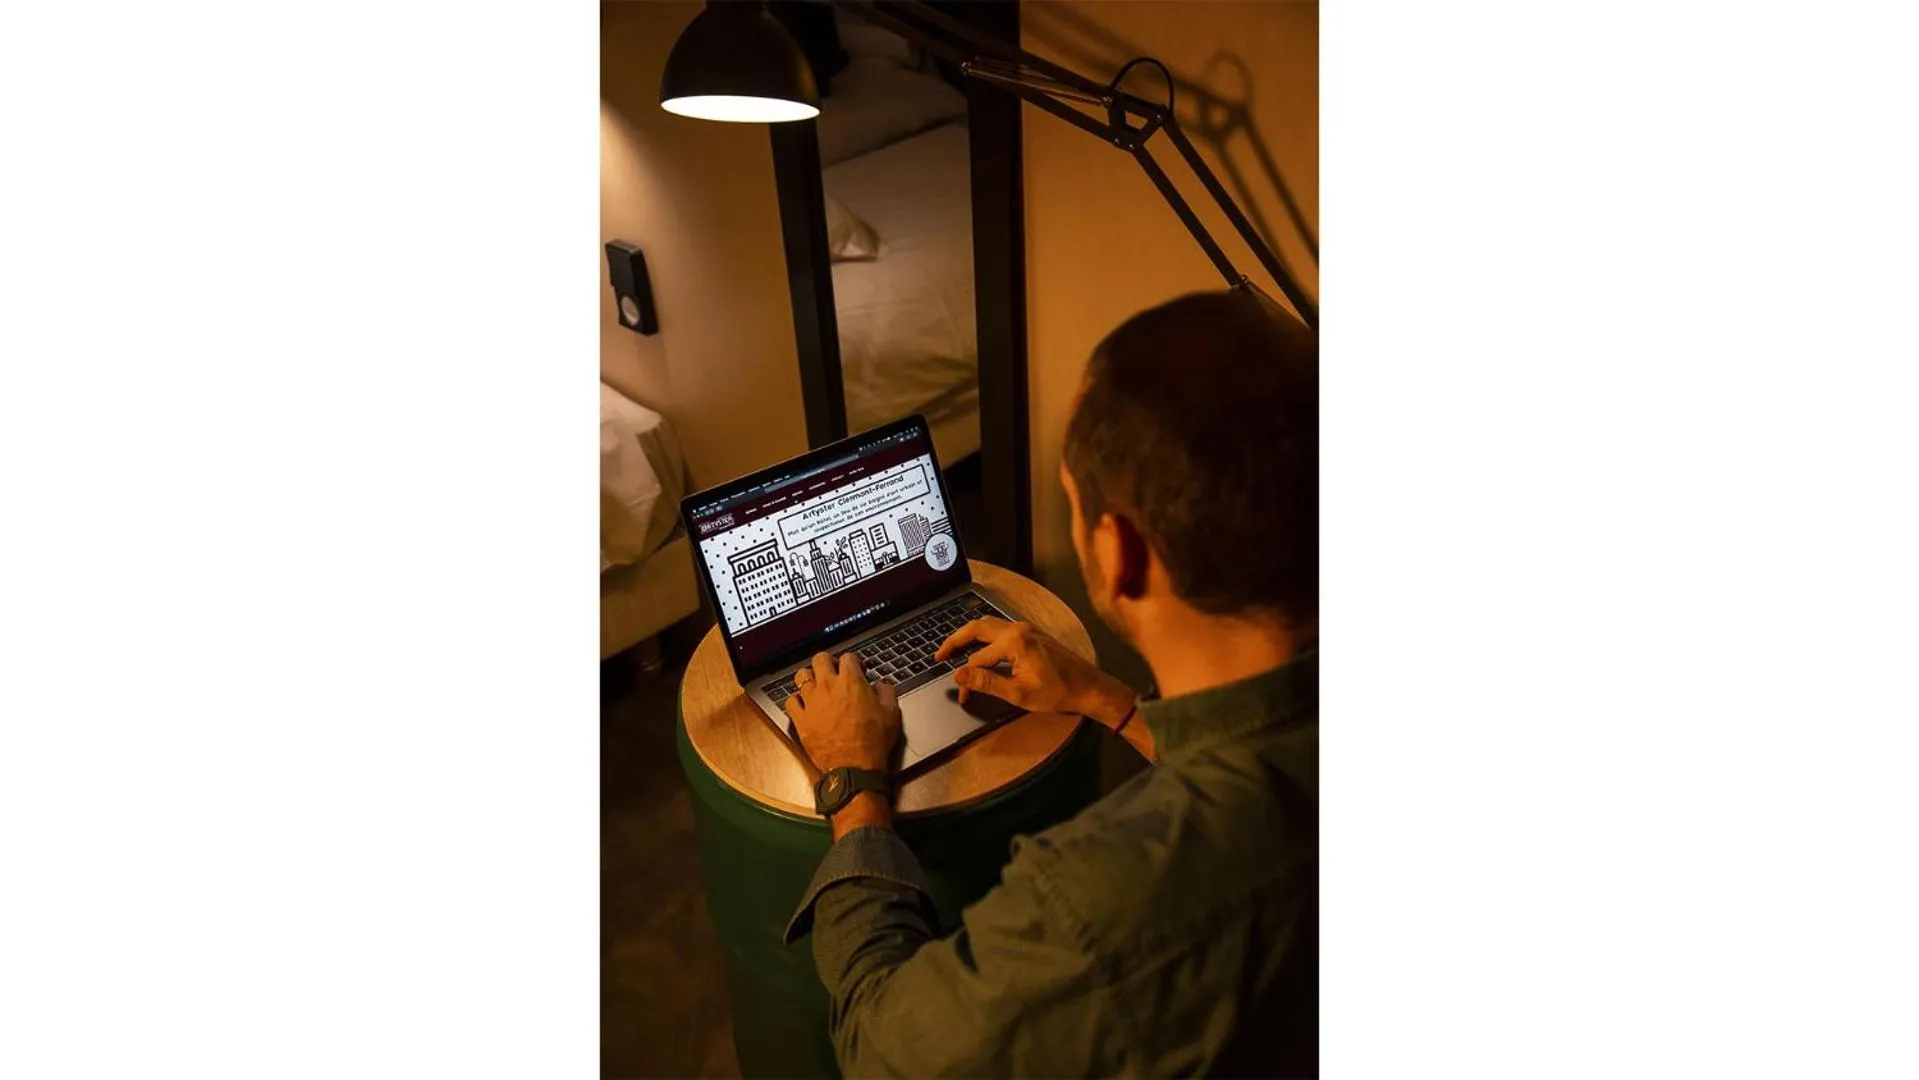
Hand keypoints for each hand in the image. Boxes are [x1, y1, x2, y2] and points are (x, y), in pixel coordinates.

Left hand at [783, 650, 901, 773]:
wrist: (854, 767)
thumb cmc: (872, 741)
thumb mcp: (891, 713)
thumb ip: (886, 692)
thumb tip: (881, 685)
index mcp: (851, 681)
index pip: (848, 657)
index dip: (854, 662)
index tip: (858, 670)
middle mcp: (828, 686)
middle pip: (820, 658)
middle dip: (828, 662)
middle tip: (834, 671)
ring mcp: (811, 702)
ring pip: (802, 675)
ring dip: (810, 677)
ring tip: (817, 685)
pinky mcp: (801, 719)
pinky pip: (791, 701)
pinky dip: (796, 700)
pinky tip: (804, 704)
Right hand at [934, 618, 1134, 727]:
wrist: (1088, 687)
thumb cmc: (1056, 693)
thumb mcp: (1018, 694)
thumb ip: (986, 683)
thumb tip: (959, 676)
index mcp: (1013, 642)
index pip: (977, 659)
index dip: (966, 679)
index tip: (961, 696)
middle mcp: (1017, 628)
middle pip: (976, 628)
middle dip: (955, 640)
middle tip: (939, 655)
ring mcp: (1025, 628)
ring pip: (988, 625)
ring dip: (969, 636)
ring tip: (954, 649)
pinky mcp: (1031, 633)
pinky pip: (1000, 628)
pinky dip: (984, 636)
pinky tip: (980, 647)